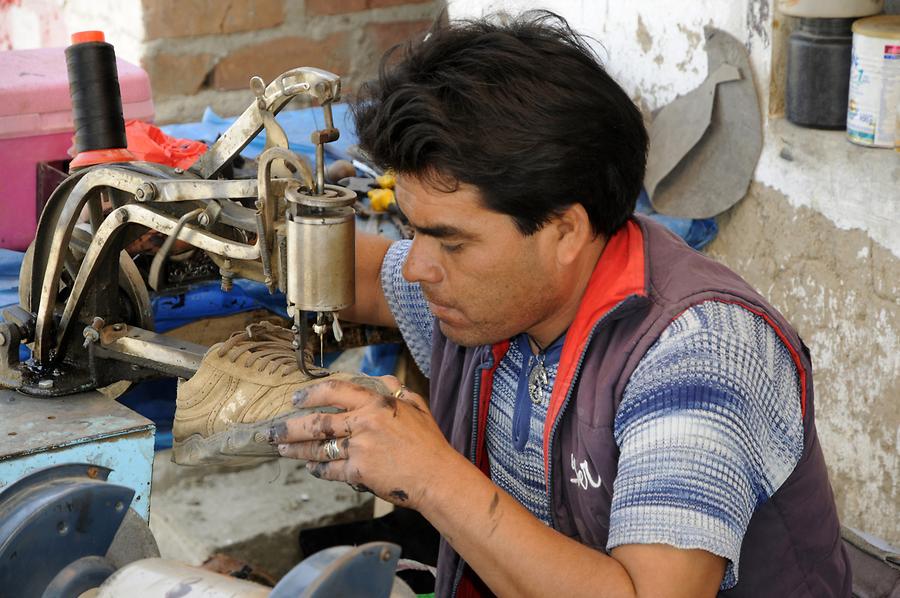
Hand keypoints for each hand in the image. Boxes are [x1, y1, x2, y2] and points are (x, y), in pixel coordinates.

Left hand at [269, 375, 454, 509]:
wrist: (437, 476)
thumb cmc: (429, 442)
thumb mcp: (416, 405)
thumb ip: (395, 390)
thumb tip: (380, 379)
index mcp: (377, 402)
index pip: (335, 391)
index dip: (311, 394)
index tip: (295, 399)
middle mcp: (364, 422)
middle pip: (317, 423)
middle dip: (290, 427)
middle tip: (273, 431)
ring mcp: (360, 448)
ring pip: (318, 448)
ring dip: (297, 449)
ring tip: (282, 449)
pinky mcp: (359, 472)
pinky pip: (331, 470)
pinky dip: (319, 470)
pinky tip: (311, 468)